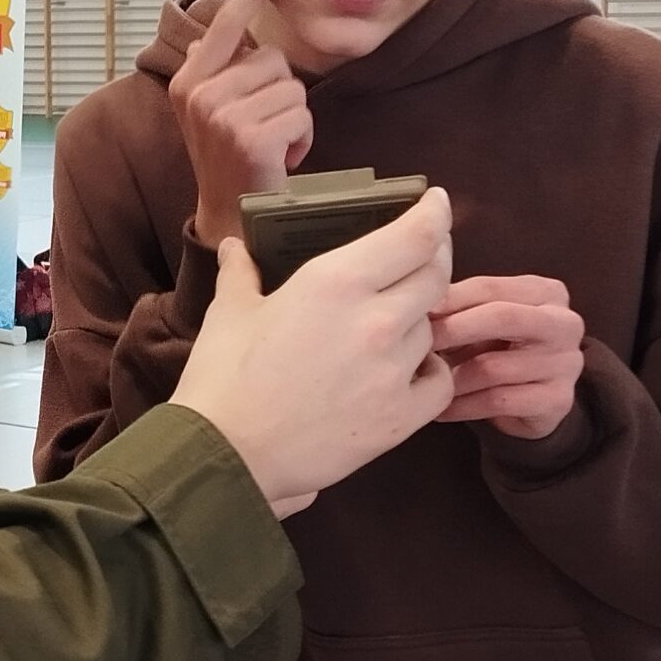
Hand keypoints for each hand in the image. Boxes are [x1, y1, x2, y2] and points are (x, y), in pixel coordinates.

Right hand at [169, 0, 314, 249]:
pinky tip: (281, 160)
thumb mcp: (211, 111)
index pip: (227, 26)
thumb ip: (217, 71)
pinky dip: (301, 140)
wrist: (229, 216)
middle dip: (280, 93)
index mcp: (188, 81)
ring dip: (293, 119)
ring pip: (292, 89)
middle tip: (261, 128)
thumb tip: (208, 35)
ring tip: (271, 145)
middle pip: (273, 60)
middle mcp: (199, 94)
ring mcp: (222, 118)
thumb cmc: (228, 160)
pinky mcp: (250, 140)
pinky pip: (301, 116)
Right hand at [174, 189, 455, 515]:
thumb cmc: (223, 379)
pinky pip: (438, 382)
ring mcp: (393, 371)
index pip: (414, 236)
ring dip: (418, 319)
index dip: (434, 214)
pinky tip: (408, 369)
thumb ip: (242, 272)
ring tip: (391, 323)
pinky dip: (429, 370)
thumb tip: (237, 248)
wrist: (224, 456)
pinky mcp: (399, 418)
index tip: (436, 204)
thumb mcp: (229, 312)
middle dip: (434, 257)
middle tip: (422, 254)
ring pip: (430, 328)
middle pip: (435, 275)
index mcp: (336, 282)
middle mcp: (376, 320)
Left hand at [430, 275, 585, 440]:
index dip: (449, 299)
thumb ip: (460, 307)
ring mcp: (566, 363)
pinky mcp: (558, 401)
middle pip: (501, 318)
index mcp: (546, 292)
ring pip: (493, 367)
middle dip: (453, 329)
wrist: (537, 403)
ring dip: (452, 377)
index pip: (490, 288)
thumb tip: (420, 307)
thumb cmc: (502, 351)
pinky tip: (441, 409)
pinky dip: (462, 406)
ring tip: (425, 381)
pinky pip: (498, 401)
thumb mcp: (485, 321)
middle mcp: (564, 324)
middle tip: (418, 344)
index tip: (416, 312)